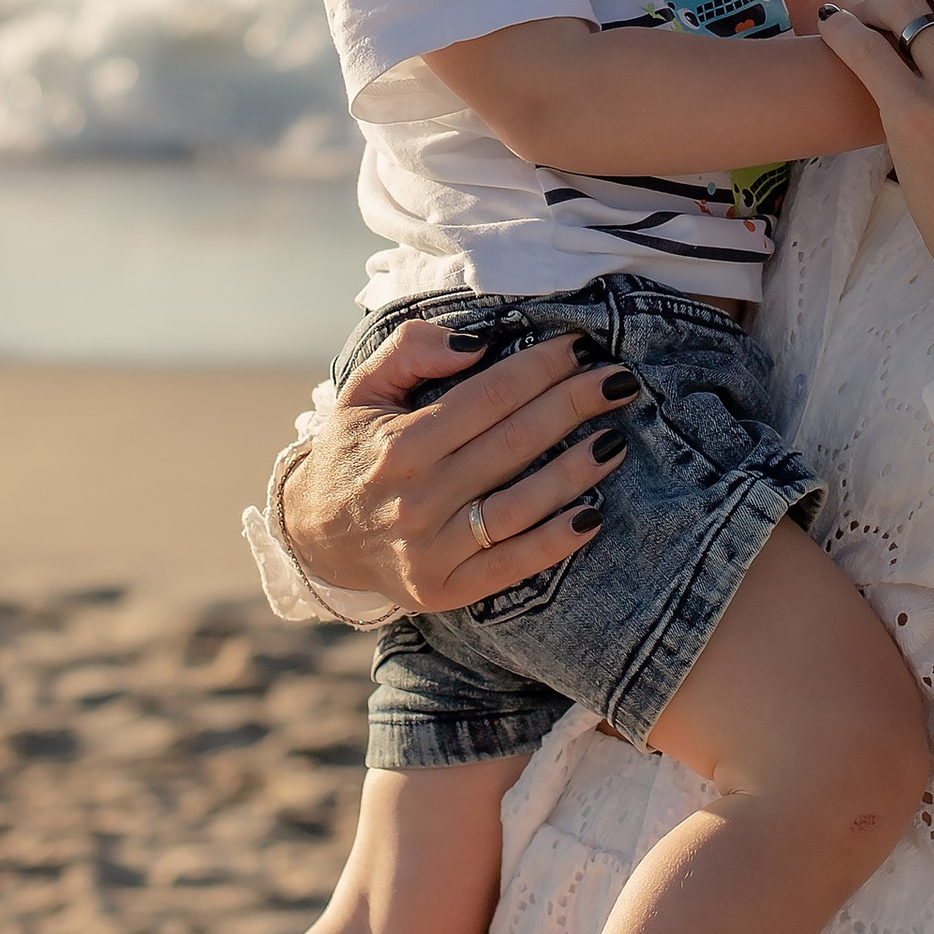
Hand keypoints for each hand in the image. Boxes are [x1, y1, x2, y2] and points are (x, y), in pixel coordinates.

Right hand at [280, 320, 635, 615]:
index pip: (486, 397)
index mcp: (398, 444)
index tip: (578, 347)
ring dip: (576, 470)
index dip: (538, 369)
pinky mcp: (444, 589)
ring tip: (615, 440)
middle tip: (617, 381)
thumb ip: (411, 350)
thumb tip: (477, 343)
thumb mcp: (363, 390)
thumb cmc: (354, 450)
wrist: (315, 535)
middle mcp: (415, 498)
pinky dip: (556, 541)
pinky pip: (512, 564)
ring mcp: (430, 550)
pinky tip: (593, 514)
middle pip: (513, 443)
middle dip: (573, 406)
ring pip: (520, 505)